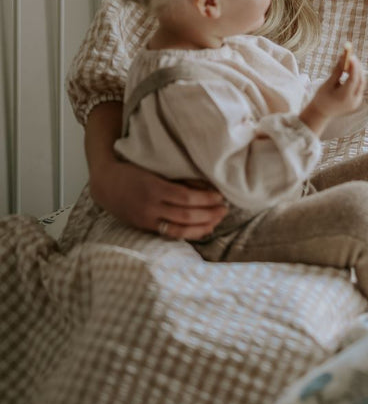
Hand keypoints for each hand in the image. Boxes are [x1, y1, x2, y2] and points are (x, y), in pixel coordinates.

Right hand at [85, 100, 226, 238]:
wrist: (105, 184)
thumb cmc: (133, 171)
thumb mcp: (155, 169)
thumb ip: (178, 178)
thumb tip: (205, 185)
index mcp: (154, 187)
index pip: (186, 197)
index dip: (206, 199)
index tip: (220, 195)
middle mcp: (150, 206)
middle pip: (186, 215)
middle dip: (209, 213)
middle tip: (225, 209)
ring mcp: (147, 219)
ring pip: (179, 228)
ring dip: (202, 226)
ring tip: (217, 220)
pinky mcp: (145, 227)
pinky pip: (170, 233)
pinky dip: (188, 233)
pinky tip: (202, 229)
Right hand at [302, 50, 365, 132]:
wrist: (321, 114)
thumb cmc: (321, 98)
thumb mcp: (328, 84)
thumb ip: (337, 71)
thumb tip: (343, 57)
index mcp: (344, 97)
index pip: (353, 79)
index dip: (353, 67)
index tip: (351, 56)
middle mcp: (353, 100)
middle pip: (360, 81)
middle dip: (357, 67)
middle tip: (352, 56)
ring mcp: (357, 102)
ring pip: (361, 83)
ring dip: (358, 72)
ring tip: (350, 62)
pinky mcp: (357, 101)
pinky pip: (359, 87)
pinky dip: (357, 78)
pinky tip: (351, 71)